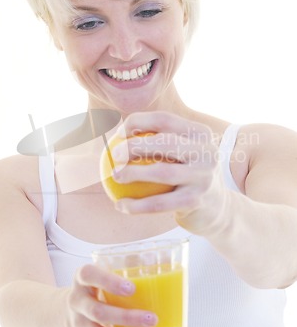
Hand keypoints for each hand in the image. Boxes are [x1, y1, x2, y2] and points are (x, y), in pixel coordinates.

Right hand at [67, 264, 158, 326]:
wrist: (71, 308)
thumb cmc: (97, 284)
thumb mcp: (103, 270)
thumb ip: (125, 265)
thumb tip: (157, 257)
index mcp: (82, 279)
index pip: (89, 275)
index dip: (108, 281)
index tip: (132, 288)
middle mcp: (77, 302)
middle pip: (98, 313)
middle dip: (126, 318)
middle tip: (152, 319)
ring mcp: (80, 326)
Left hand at [112, 111, 228, 236]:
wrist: (214, 207)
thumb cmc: (184, 172)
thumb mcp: (180, 151)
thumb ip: (154, 138)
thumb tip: (113, 129)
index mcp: (200, 133)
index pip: (164, 119)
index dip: (137, 121)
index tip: (118, 134)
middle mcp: (206, 152)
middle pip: (165, 142)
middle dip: (134, 146)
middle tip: (114, 154)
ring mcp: (203, 177)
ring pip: (162, 172)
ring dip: (132, 174)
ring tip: (114, 176)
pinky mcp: (196, 201)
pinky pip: (160, 204)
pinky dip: (136, 206)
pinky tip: (119, 205)